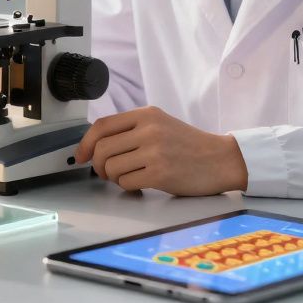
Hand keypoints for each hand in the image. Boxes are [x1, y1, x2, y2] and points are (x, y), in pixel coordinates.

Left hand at [74, 105, 248, 195]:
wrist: (221, 159)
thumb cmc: (189, 145)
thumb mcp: (160, 124)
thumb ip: (131, 129)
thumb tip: (96, 145)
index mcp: (146, 115)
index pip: (102, 126)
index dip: (85, 143)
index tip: (81, 156)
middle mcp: (149, 130)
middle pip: (102, 149)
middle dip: (98, 165)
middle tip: (105, 172)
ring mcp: (155, 151)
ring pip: (112, 167)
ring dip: (114, 178)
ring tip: (127, 177)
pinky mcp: (161, 173)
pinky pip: (127, 183)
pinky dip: (128, 187)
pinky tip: (139, 184)